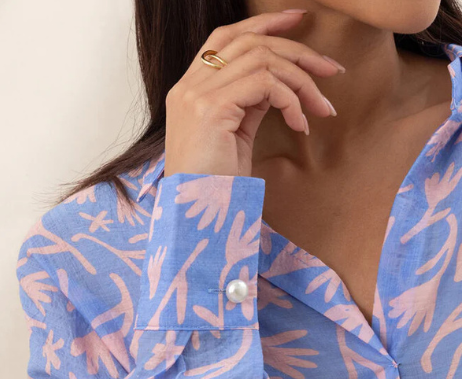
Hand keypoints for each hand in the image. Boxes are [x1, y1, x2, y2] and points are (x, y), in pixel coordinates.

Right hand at [164, 9, 344, 178]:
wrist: (194, 216)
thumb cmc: (214, 185)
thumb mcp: (234, 137)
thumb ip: (248, 105)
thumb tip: (277, 85)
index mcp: (189, 90)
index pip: (227, 38)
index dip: (265, 24)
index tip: (299, 20)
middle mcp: (189, 86)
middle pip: (249, 42)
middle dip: (297, 50)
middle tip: (331, 69)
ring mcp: (197, 95)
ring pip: (262, 60)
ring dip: (301, 80)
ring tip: (321, 107)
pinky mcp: (211, 109)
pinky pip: (265, 85)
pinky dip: (291, 100)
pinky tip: (301, 124)